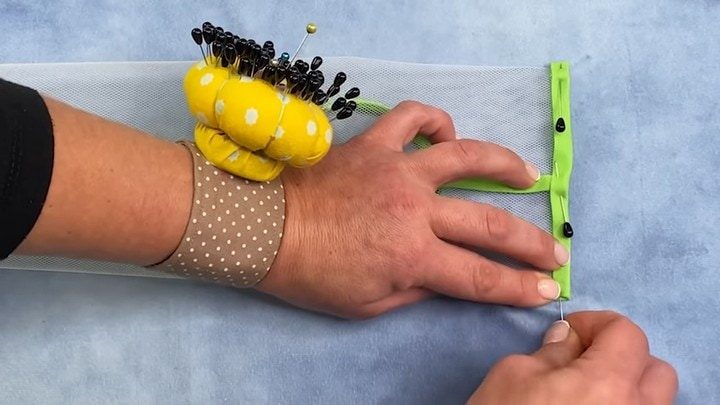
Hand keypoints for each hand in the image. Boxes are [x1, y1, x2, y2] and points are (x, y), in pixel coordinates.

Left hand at [259, 101, 568, 317]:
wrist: (261, 228)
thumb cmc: (310, 273)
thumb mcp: (366, 304)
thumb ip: (414, 290)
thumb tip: (443, 277)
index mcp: (412, 256)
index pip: (480, 277)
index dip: (518, 287)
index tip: (547, 288)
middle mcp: (416, 210)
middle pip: (490, 225)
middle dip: (531, 243)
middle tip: (555, 250)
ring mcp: (398, 170)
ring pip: (466, 157)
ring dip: (504, 165)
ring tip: (528, 174)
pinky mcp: (376, 145)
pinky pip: (413, 118)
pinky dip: (434, 121)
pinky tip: (446, 134)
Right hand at [469, 311, 677, 404]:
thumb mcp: (512, 376)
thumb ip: (550, 351)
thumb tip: (568, 339)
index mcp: (608, 383)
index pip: (627, 333)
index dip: (596, 323)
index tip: (569, 334)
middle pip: (656, 370)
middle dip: (622, 357)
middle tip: (583, 363)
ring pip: (652, 404)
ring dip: (625, 390)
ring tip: (584, 397)